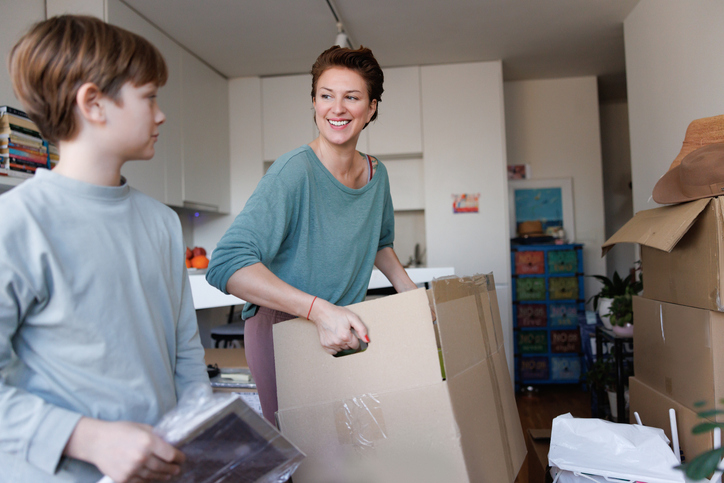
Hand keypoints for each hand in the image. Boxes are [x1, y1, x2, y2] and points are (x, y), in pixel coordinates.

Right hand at [65, 417, 183, 481]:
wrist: (96, 442)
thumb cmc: (120, 431)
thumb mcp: (142, 427)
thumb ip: (156, 436)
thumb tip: (170, 443)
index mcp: (148, 442)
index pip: (170, 454)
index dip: (179, 458)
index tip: (182, 459)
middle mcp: (141, 457)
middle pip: (164, 467)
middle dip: (172, 469)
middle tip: (177, 469)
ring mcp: (132, 470)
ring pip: (153, 476)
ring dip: (163, 476)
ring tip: (168, 475)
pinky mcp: (123, 479)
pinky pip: (141, 482)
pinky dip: (148, 481)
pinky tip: (152, 478)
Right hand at [309, 298, 368, 354]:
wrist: (322, 312)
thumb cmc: (337, 313)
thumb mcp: (352, 317)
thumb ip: (361, 329)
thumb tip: (367, 340)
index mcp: (345, 336)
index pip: (356, 345)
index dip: (356, 340)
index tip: (352, 334)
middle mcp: (338, 342)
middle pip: (349, 348)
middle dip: (349, 341)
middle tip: (345, 331)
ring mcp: (330, 344)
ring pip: (341, 350)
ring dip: (342, 344)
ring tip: (339, 334)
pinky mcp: (324, 345)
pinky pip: (333, 352)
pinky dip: (335, 347)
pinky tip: (335, 339)